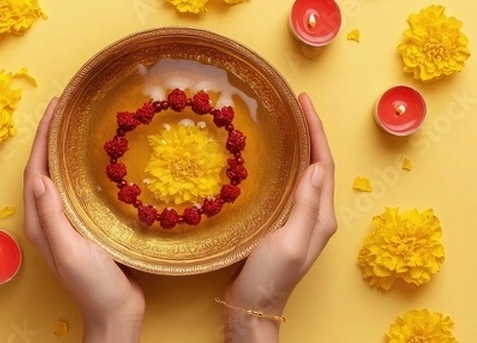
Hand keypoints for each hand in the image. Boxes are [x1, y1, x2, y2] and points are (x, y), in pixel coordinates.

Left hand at [23, 98, 144, 342]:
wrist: (116, 309)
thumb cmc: (93, 284)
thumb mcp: (70, 250)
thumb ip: (52, 216)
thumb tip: (38, 176)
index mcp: (40, 221)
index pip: (35, 170)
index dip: (43, 137)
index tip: (55, 108)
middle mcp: (48, 217)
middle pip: (45, 168)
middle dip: (52, 137)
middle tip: (66, 108)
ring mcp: (67, 221)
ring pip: (62, 177)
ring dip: (65, 150)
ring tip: (77, 125)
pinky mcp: (85, 224)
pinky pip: (78, 188)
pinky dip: (82, 168)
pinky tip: (96, 160)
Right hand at [223, 93, 336, 341]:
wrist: (253, 304)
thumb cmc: (270, 276)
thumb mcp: (290, 240)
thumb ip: (306, 205)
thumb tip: (318, 166)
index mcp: (321, 215)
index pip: (324, 163)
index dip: (316, 131)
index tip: (304, 103)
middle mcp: (315, 214)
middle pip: (318, 164)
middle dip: (311, 132)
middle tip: (296, 105)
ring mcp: (300, 218)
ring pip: (304, 173)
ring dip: (300, 146)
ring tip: (288, 123)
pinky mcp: (283, 222)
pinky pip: (290, 184)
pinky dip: (286, 164)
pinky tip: (274, 158)